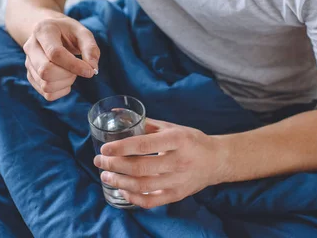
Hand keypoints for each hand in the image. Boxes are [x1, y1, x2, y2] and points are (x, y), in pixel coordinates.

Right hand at [23, 16, 98, 100]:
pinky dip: (61, 91)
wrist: (51, 31)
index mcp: (43, 31)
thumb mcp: (82, 32)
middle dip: (67, 75)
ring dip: (65, 83)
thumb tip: (92, 69)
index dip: (74, 65)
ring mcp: (28, 63)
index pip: (55, 53)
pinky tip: (65, 79)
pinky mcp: (31, 76)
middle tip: (77, 68)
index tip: (89, 71)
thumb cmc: (68, 32)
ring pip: (45, 85)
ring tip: (71, 72)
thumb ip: (90, 48)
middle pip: (45, 71)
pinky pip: (47, 94)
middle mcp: (31, 47)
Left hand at [94, 118, 224, 208]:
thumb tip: (120, 115)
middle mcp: (178, 161)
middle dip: (114, 165)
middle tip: (99, 161)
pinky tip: (122, 190)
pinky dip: (133, 197)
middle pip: (140, 167)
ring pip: (143, 186)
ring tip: (105, 175)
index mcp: (177, 140)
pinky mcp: (177, 195)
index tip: (104, 148)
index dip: (121, 148)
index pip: (144, 145)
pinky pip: (151, 201)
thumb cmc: (191, 141)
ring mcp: (178, 181)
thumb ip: (147, 124)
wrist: (217, 160)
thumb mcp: (172, 128)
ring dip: (119, 182)